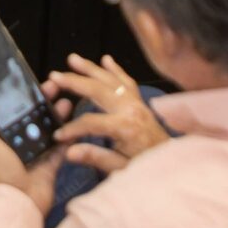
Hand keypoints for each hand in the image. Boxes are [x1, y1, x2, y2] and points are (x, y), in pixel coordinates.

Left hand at [0, 91, 62, 217]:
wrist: (21, 204)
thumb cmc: (0, 174)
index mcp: (3, 136)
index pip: (13, 111)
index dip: (22, 96)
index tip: (30, 81)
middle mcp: (21, 142)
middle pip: (34, 116)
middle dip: (44, 100)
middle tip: (55, 84)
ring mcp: (38, 152)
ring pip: (50, 128)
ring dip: (58, 114)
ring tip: (67, 99)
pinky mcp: (51, 163)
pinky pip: (62, 147)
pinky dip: (69, 136)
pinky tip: (77, 123)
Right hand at [49, 53, 167, 174]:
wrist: (173, 165)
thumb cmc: (145, 167)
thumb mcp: (120, 168)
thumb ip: (95, 157)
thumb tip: (69, 151)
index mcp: (124, 127)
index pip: (90, 122)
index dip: (71, 128)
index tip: (58, 135)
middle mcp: (130, 109)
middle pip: (97, 90)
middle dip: (75, 82)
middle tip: (55, 76)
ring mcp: (136, 103)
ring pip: (110, 80)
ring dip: (90, 68)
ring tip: (72, 59)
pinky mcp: (141, 102)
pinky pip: (127, 81)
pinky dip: (116, 69)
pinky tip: (106, 59)